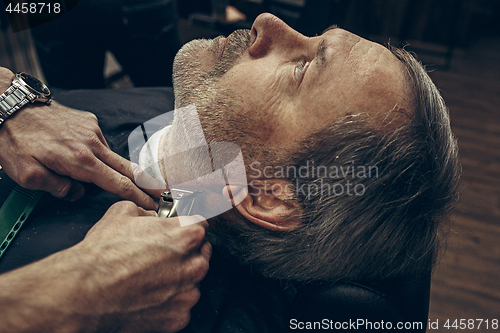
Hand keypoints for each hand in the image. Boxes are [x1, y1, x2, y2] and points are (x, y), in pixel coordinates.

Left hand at [0, 68, 159, 208]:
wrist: (10, 103)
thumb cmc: (15, 140)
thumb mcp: (27, 176)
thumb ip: (57, 189)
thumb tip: (76, 192)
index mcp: (81, 161)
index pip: (118, 184)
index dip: (137, 196)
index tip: (152, 204)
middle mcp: (93, 144)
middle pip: (127, 168)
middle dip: (147, 182)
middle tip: (162, 193)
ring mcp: (92, 130)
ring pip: (111, 156)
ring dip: (115, 169)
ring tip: (106, 176)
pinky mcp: (87, 120)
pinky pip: (99, 142)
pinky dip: (97, 153)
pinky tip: (83, 154)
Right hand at [0, 201, 210, 332]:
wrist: (84, 292)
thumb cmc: (103, 254)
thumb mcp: (122, 213)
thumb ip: (146, 211)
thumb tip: (151, 215)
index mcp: (185, 235)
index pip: (201, 225)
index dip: (187, 226)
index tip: (181, 230)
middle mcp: (193, 264)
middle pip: (201, 254)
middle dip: (187, 252)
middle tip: (165, 254)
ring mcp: (187, 293)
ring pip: (193, 282)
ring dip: (180, 278)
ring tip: (154, 277)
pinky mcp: (178, 317)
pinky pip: (182, 306)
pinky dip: (170, 302)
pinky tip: (150, 295)